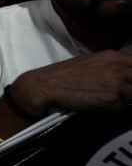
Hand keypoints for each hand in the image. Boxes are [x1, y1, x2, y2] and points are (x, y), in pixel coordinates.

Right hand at [11, 50, 131, 116]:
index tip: (125, 86)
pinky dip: (115, 110)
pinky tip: (99, 108)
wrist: (42, 87)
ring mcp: (117, 80)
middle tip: (118, 95)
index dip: (131, 78)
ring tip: (107, 102)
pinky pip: (124, 107)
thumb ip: (109, 70)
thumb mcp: (88, 65)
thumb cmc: (61, 78)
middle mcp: (118, 65)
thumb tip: (121, 82)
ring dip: (125, 99)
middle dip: (130, 89)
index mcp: (112, 56)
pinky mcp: (112, 97)